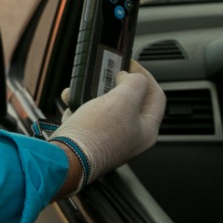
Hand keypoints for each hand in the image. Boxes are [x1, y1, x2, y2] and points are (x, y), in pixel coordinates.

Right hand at [51, 61, 165, 190]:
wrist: (66, 158)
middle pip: (130, 100)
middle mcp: (131, 137)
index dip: (145, 76)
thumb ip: (135, 82)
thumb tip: (130, 77)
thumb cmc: (97, 135)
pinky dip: (80, 106)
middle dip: (115, 83)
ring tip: (85, 86)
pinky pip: (88, 116)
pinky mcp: (90, 139)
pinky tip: (73, 102)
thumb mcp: (124, 99)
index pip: (156, 96)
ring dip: (93, 92)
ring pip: (106, 106)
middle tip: (107, 73)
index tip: (130, 65)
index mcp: (147, 130)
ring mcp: (110, 139)